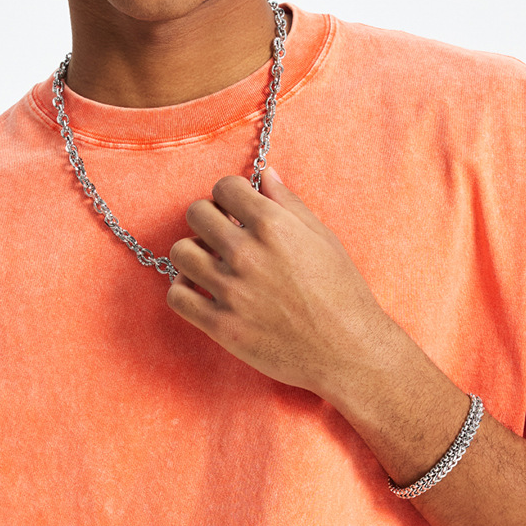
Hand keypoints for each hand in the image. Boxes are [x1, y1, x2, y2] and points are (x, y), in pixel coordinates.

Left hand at [166, 168, 395, 402]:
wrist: (348, 350)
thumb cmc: (342, 293)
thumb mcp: (323, 238)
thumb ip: (289, 203)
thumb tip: (265, 175)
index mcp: (272, 225)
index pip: (223, 187)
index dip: (229, 196)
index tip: (236, 210)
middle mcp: (246, 253)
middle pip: (196, 214)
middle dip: (208, 219)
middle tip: (222, 236)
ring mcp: (230, 290)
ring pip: (180, 253)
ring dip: (193, 254)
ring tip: (210, 264)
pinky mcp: (221, 325)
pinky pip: (177, 297)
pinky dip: (183, 290)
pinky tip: (200, 291)